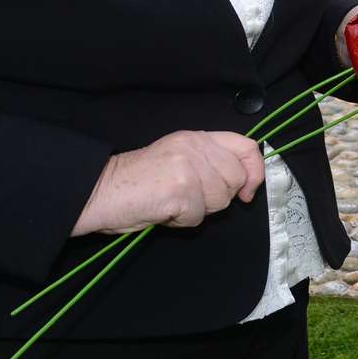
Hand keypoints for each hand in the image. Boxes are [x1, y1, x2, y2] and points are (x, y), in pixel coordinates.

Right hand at [71, 130, 264, 235]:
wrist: (103, 190)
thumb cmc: (137, 180)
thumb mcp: (177, 156)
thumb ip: (208, 161)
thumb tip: (243, 180)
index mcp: (196, 137)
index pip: (246, 146)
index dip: (254, 171)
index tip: (247, 191)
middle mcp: (195, 147)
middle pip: (235, 179)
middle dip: (218, 197)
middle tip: (190, 198)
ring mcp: (188, 168)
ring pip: (220, 201)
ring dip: (199, 210)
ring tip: (173, 201)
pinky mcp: (180, 191)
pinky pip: (198, 216)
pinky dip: (182, 221)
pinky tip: (164, 210)